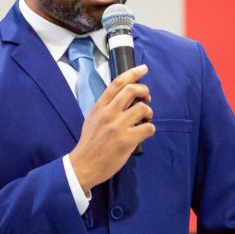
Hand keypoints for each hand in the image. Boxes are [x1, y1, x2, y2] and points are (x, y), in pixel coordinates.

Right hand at [68, 64, 154, 190]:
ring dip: (149, 112)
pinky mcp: (127, 140)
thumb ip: (106, 107)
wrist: (84, 165)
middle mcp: (109, 113)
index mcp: (100, 107)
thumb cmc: (90, 143)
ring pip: (143, 108)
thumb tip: (124, 99)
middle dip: (144, 90)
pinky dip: (150, 128)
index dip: (132, 73)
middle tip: (147, 97)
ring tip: (145, 119)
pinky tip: (146, 132)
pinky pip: (148, 128)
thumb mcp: (93, 119)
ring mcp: (118, 127)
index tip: (143, 69)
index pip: (117, 84)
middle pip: (132, 91)